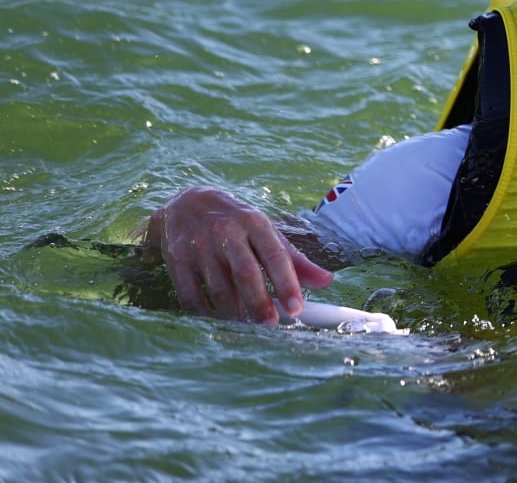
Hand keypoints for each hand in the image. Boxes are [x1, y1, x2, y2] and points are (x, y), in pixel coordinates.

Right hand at [146, 186, 332, 322]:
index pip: (275, 255)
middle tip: (271, 325)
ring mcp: (198, 245)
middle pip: (245, 274)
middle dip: (260, 304)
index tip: (297, 309)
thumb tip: (327, 282)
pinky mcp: (176, 259)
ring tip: (248, 326)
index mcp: (254, 222)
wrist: (186, 203)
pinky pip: (191, 295)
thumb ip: (295, 259)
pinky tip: (219, 319)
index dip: (287, 284)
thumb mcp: (266, 233)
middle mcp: (226, 231)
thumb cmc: (236, 223)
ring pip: (219, 288)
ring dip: (235, 313)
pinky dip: (206, 313)